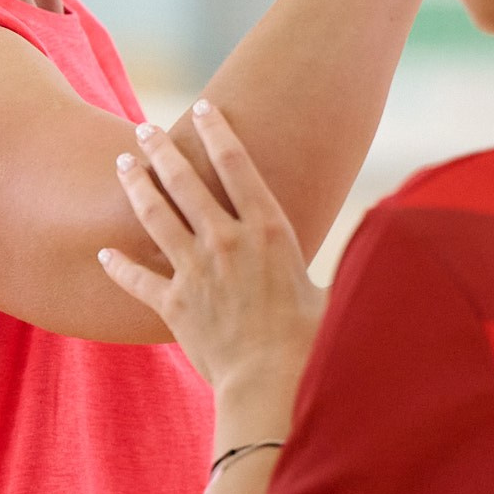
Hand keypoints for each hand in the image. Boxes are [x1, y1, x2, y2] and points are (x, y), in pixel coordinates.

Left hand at [99, 101, 322, 434]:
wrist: (273, 385)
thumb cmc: (314, 342)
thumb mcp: (336, 289)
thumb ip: (350, 261)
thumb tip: (389, 241)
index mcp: (267, 230)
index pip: (236, 164)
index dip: (216, 130)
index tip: (202, 108)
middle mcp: (226, 240)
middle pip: (184, 181)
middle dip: (162, 149)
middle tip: (145, 129)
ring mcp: (195, 269)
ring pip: (154, 214)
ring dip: (136, 185)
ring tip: (122, 163)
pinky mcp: (172, 302)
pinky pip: (136, 277)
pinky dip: (117, 264)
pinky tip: (104, 252)